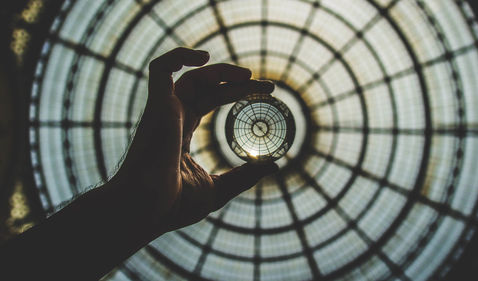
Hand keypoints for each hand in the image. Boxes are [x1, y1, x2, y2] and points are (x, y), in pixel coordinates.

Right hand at [114, 47, 277, 232]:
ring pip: (191, 76)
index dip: (238, 93)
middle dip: (239, 82)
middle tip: (269, 86)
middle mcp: (172, 116)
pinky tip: (203, 58)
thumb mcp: (219, 188)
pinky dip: (178, 56)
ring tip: (250, 76)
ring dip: (222, 70)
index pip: (212, 100)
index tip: (267, 94)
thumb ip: (244, 176)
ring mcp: (163, 110)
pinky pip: (159, 69)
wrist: (148, 210)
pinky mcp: (156, 105)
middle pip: (208, 87)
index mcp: (182, 131)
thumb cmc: (174, 204)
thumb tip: (274, 166)